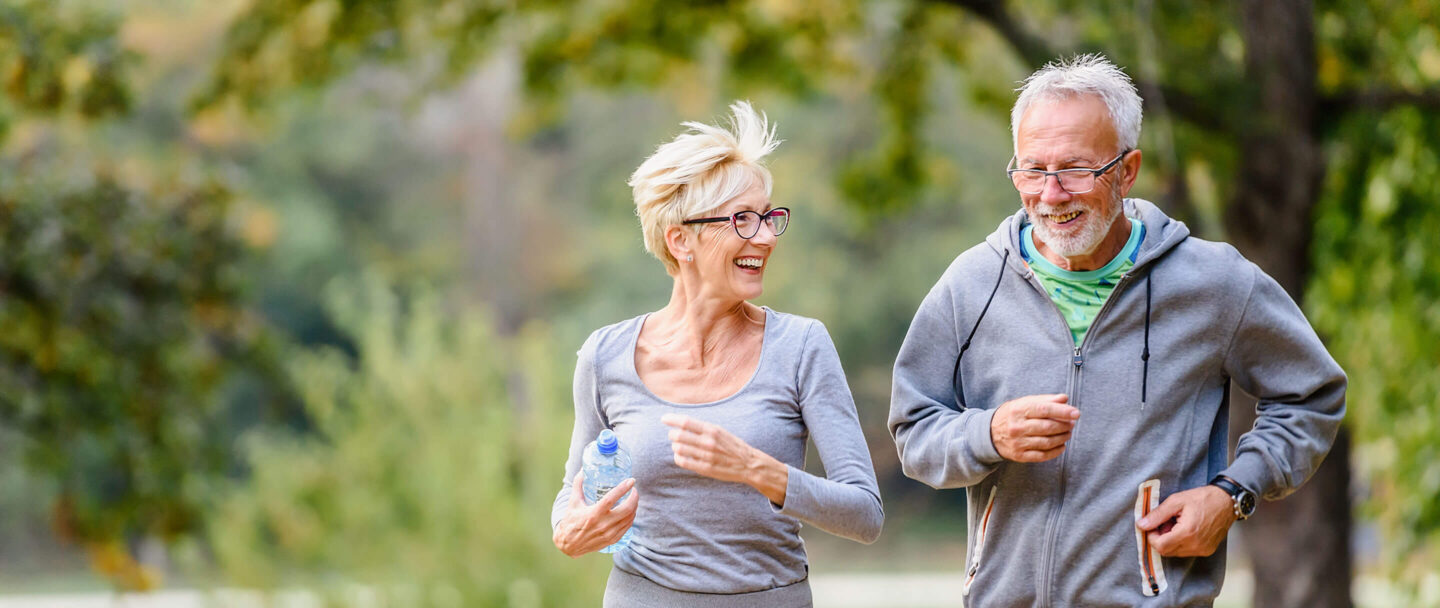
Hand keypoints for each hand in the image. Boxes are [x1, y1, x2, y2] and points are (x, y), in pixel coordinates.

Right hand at [552, 472, 638, 556]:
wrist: (569, 545)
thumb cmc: (571, 522)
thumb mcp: (573, 502)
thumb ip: (578, 485)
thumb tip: (583, 470)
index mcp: (593, 514)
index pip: (612, 498)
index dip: (623, 488)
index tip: (631, 480)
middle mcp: (603, 524)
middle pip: (627, 509)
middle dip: (634, 497)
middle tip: (634, 490)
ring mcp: (609, 534)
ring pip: (629, 518)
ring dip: (634, 506)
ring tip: (633, 499)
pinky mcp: (612, 540)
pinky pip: (627, 527)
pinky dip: (631, 517)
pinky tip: (630, 512)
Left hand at [662, 413, 787, 504]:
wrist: (748, 464)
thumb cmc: (732, 446)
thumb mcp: (720, 431)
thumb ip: (703, 428)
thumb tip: (682, 423)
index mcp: (712, 430)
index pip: (686, 422)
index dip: (672, 419)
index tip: (664, 419)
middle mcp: (708, 442)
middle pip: (679, 435)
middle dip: (672, 434)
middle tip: (672, 435)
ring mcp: (706, 456)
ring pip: (679, 448)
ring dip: (675, 446)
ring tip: (678, 446)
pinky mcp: (705, 468)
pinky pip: (683, 462)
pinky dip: (678, 457)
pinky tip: (680, 456)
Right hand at [989, 394, 1078, 461]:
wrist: (989, 433)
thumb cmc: (1012, 415)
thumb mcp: (1024, 403)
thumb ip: (1045, 400)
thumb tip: (1064, 399)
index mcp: (1018, 410)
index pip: (1044, 410)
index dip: (1062, 411)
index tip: (1076, 413)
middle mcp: (1017, 427)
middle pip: (1047, 427)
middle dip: (1064, 425)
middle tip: (1072, 423)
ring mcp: (1018, 442)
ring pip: (1046, 442)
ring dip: (1062, 438)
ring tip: (1068, 433)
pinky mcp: (1019, 455)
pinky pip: (1042, 455)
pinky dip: (1055, 451)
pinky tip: (1061, 446)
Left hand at [1137, 485, 1236, 556]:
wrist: (1227, 502)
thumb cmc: (1203, 498)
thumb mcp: (1176, 501)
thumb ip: (1157, 515)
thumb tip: (1141, 525)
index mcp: (1187, 533)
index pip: (1160, 546)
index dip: (1152, 537)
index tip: (1152, 526)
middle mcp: (1196, 545)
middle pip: (1167, 551)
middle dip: (1161, 538)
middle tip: (1165, 522)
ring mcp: (1203, 550)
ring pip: (1176, 552)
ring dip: (1171, 541)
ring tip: (1176, 524)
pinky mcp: (1207, 550)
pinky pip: (1187, 552)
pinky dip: (1181, 543)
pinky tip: (1185, 529)